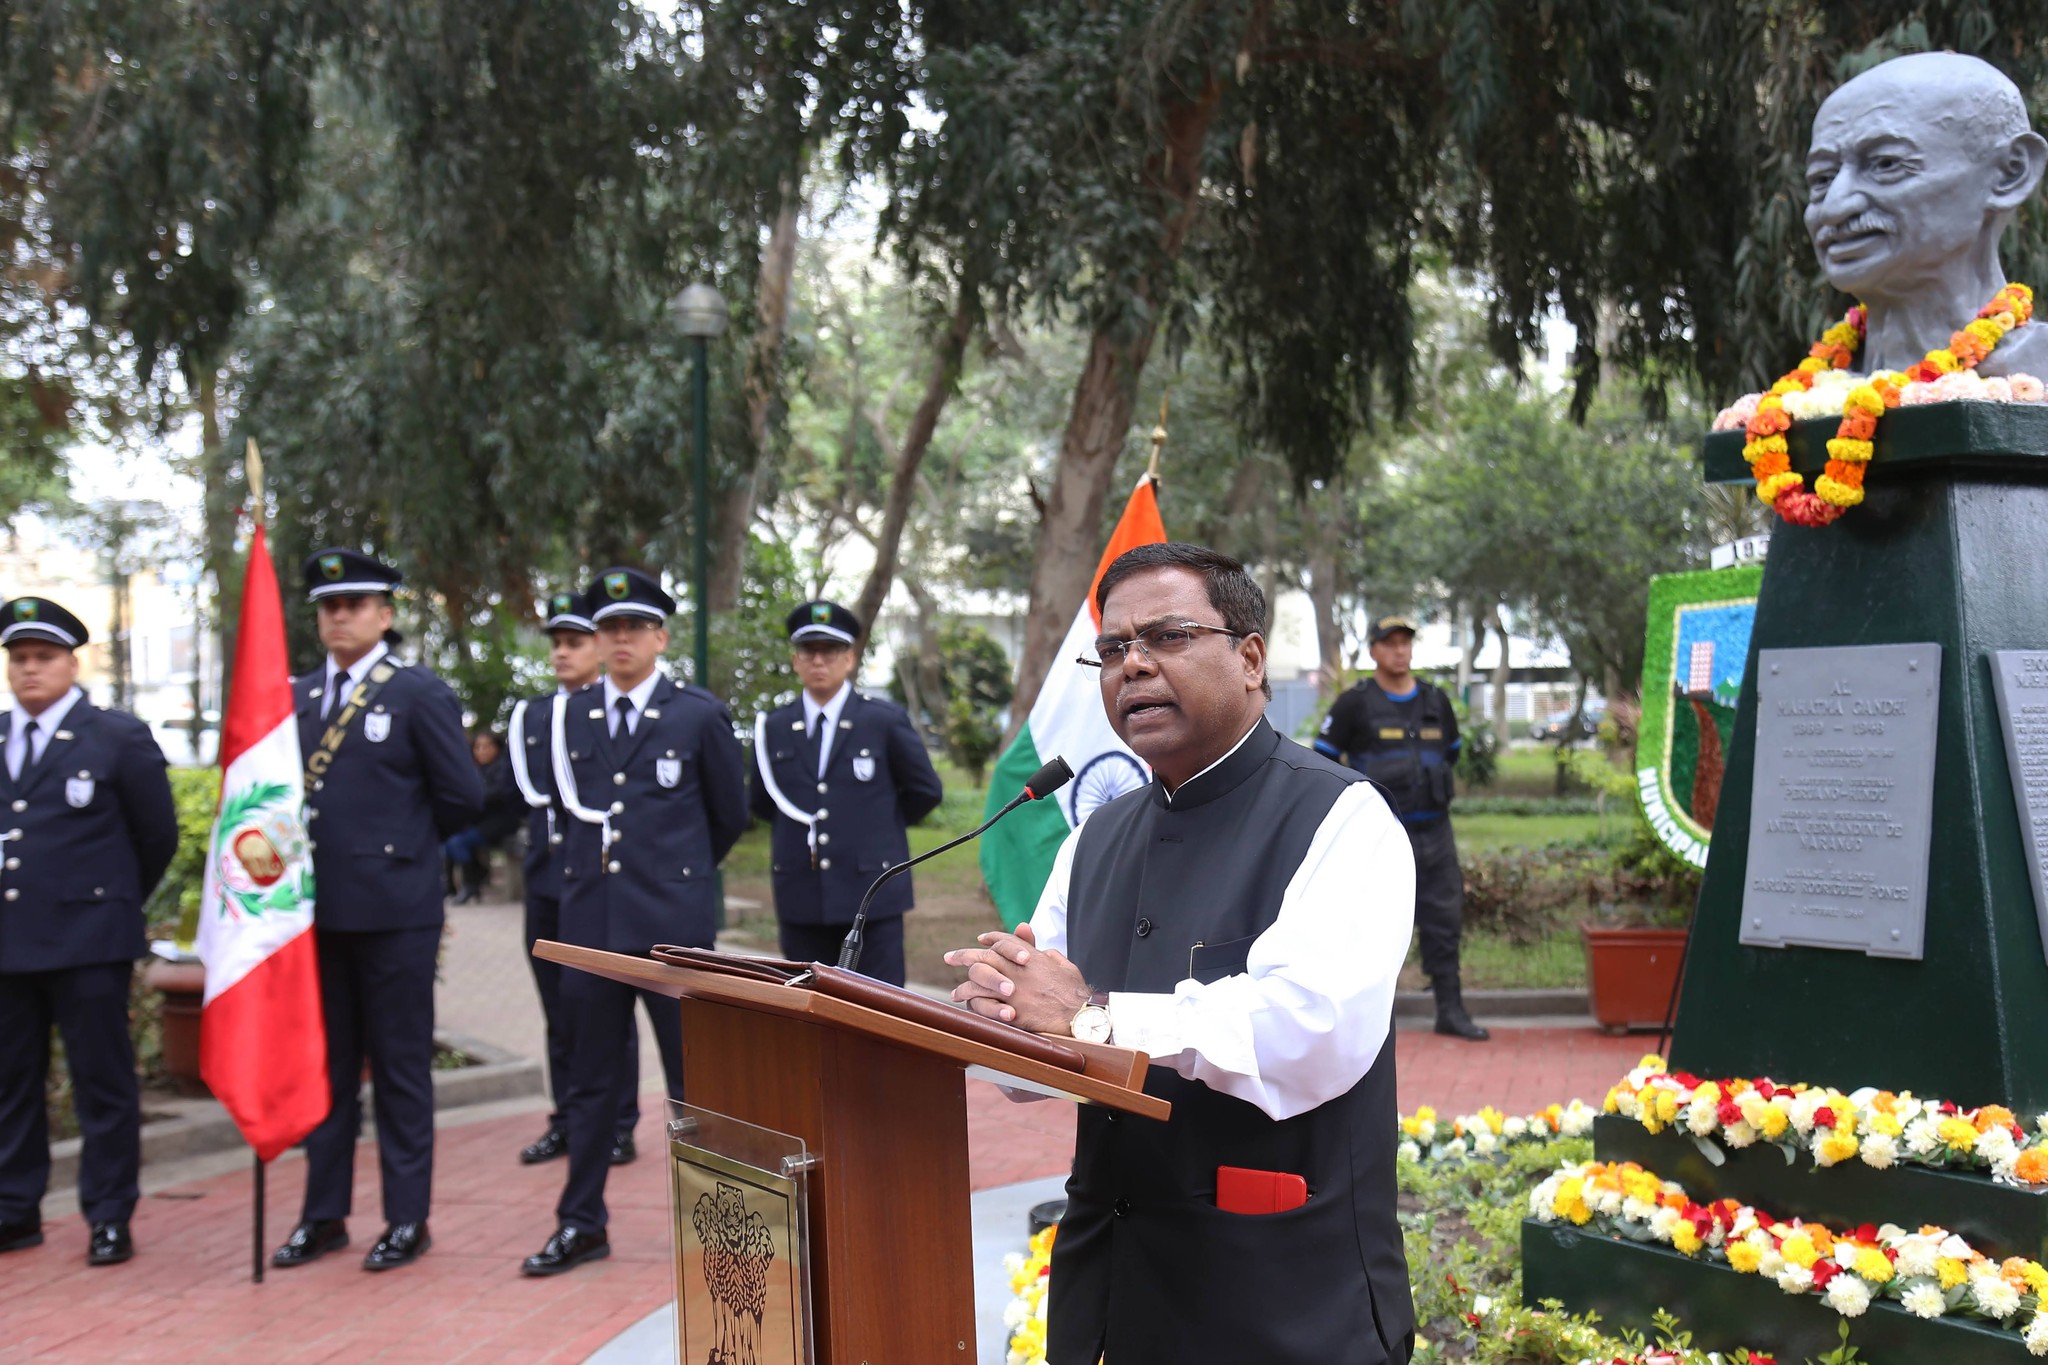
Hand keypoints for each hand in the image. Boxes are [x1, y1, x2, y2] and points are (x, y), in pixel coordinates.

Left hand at [943, 923, 1091, 1032]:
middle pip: (983, 957)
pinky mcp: (1009, 1009)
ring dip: (964, 985)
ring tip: (955, 993)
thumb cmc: (1076, 993)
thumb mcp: (1063, 965)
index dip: (992, 938)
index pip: (1005, 941)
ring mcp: (1012, 990)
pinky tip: (967, 1006)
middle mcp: (1017, 969)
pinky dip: (973, 1004)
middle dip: (964, 956)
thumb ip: (1047, 954)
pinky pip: (982, 1004)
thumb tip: (1041, 950)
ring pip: (978, 980)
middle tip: (950, 958)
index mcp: (1031, 956)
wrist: (1080, 1016)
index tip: (981, 939)